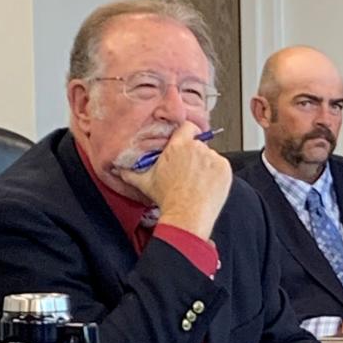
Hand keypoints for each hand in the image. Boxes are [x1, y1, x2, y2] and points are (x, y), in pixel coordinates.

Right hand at [123, 121, 230, 238]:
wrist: (187, 216)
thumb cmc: (167, 199)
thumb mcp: (146, 183)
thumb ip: (132, 172)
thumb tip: (119, 169)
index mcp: (178, 146)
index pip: (188, 127)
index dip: (188, 134)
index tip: (187, 143)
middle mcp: (196, 148)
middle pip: (199, 144)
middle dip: (195, 155)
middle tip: (190, 171)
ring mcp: (212, 157)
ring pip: (210, 156)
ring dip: (206, 165)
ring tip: (198, 182)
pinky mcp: (224, 168)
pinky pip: (221, 166)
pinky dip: (217, 174)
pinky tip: (207, 185)